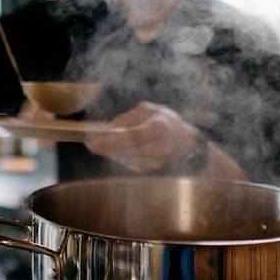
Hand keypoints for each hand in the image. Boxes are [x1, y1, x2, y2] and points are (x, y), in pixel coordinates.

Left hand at [85, 102, 202, 172]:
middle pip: (129, 151)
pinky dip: (122, 159)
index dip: (112, 141)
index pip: (133, 136)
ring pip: (129, 160)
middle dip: (108, 148)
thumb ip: (127, 119)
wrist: (188, 142)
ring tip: (101, 147)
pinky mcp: (156, 169)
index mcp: (160, 127)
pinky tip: (115, 152)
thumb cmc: (165, 122)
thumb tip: (107, 130)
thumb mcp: (148, 110)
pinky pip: (133, 165)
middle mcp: (162, 146)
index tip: (93, 142)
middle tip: (91, 145)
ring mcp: (161, 160)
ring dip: (113, 154)